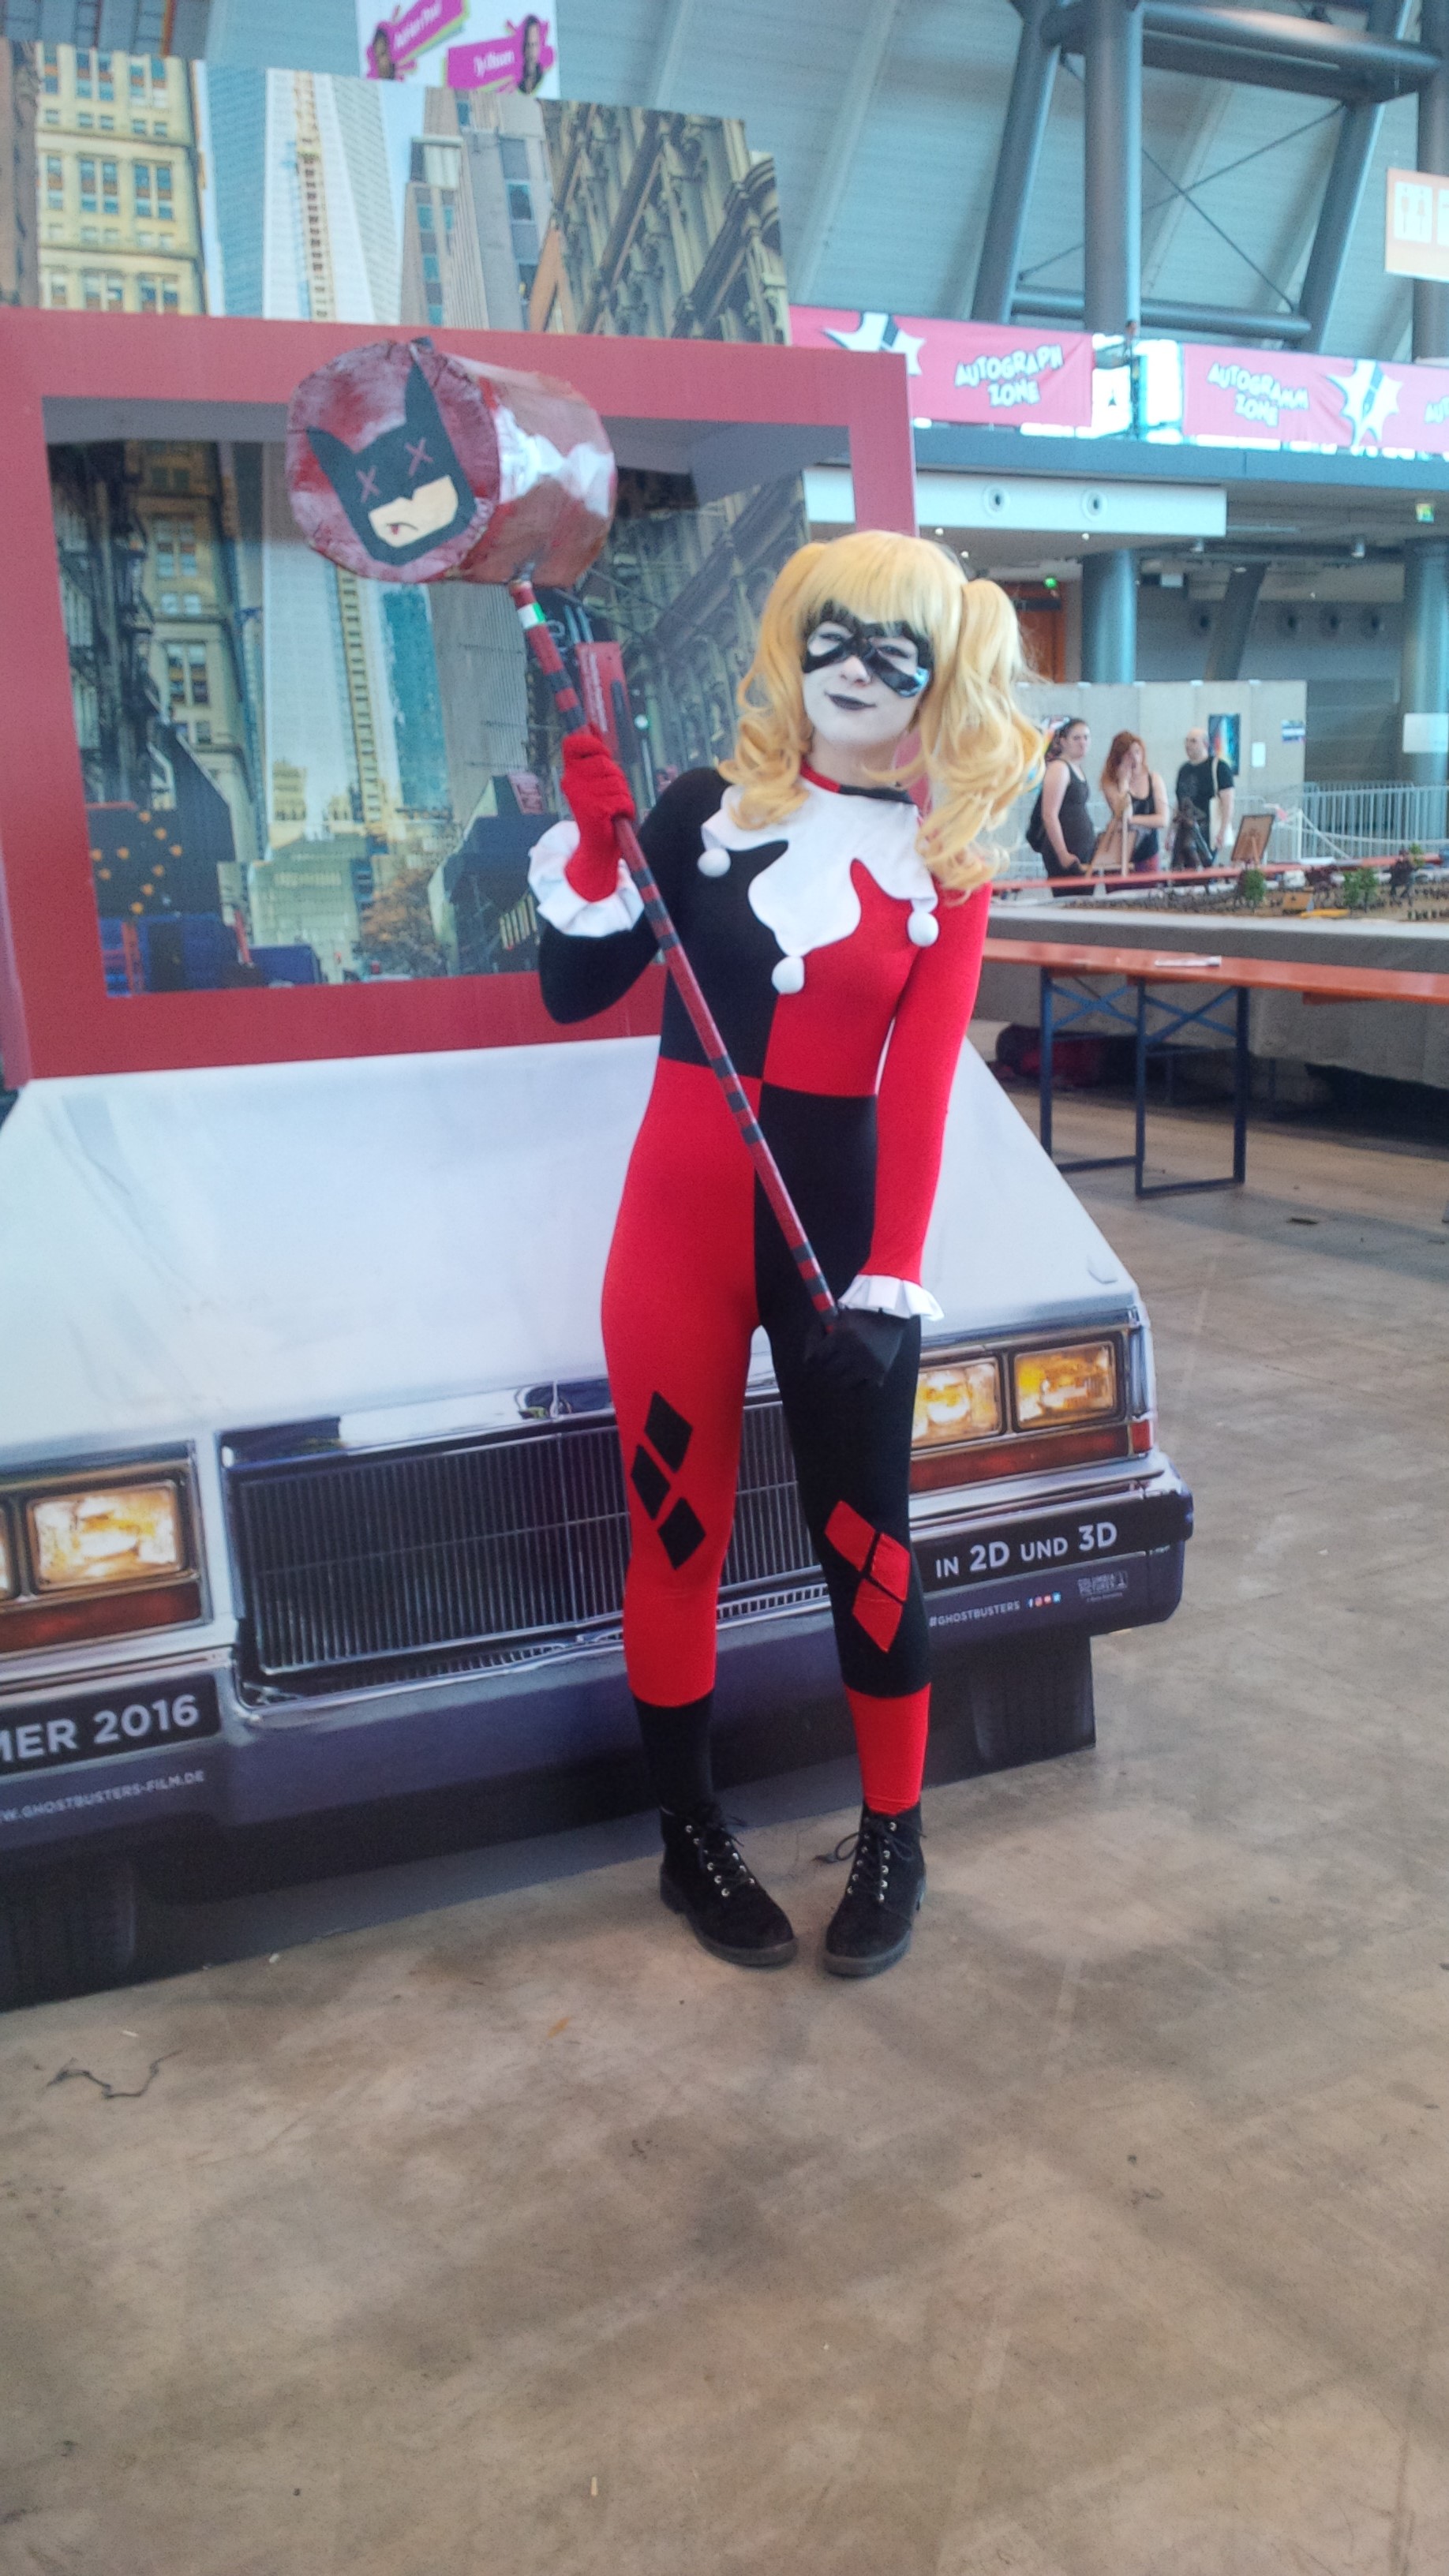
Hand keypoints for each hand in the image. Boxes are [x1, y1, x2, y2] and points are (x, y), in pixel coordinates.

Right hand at [560, 729, 635, 901]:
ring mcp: (582, 797)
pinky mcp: (594, 811)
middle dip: (616, 777)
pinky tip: (616, 818)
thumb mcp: (595, 778)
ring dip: (622, 795)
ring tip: (613, 808)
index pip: (574, 743)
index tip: (602, 754)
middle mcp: (572, 783)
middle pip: (604, 763)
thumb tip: (591, 723)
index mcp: (570, 773)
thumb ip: (595, 753)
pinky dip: (626, 809)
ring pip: (616, 782)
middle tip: (611, 794)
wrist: (597, 845)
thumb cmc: (601, 809)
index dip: (592, 744)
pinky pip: (621, 799)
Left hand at [802, 1308, 905, 1390]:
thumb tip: (807, 1359)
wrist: (891, 1314)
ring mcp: (867, 1364)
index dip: (813, 1358)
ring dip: (841, 1376)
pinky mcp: (879, 1372)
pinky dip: (858, 1383)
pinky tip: (857, 1374)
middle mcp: (854, 1351)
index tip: (816, 1358)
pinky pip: (861, 1388)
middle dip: (827, 1365)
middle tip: (831, 1361)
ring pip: (843, 1383)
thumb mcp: (836, 1316)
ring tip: (844, 1369)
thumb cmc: (858, 1314)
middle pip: (828, 1371)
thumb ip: (818, 1333)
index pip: (816, 1358)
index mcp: (841, 1335)